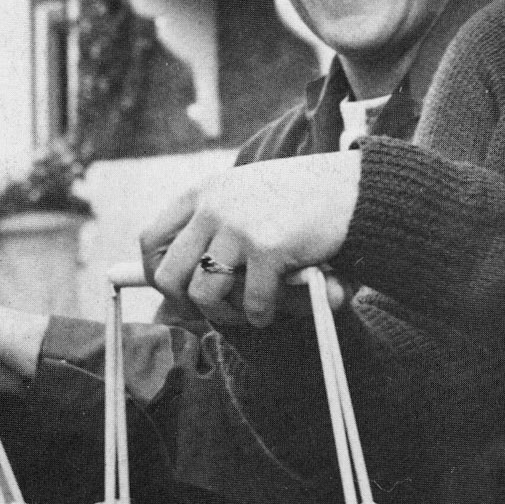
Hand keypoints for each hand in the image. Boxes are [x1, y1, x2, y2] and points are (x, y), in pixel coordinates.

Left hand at [142, 155, 361, 326]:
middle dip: (186, 304)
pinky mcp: (268, 248)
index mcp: (206, 192)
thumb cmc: (305, 199)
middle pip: (168, 274)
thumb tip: (180, 274)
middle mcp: (215, 207)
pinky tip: (273, 309)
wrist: (353, 189)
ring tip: (247, 312)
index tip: (178, 291)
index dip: (156, 273)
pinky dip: (261, 314)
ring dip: (225, 313)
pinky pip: (250, 301)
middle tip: (213, 311)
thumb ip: (218, 222)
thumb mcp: (249, 195)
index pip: (151, 240)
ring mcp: (240, 227)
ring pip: (204, 293)